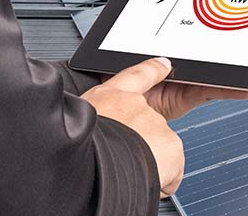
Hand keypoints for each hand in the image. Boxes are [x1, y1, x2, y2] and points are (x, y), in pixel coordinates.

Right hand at [81, 57, 182, 197]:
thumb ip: (93, 125)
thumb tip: (98, 138)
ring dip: (147, 164)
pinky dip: (163, 182)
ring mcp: (153, 122)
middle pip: (145, 126)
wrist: (91, 170)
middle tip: (120, 160)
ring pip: (158, 150)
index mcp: (106, 98)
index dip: (152, 69)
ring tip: (126, 173)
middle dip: (139, 144)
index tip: (164, 64)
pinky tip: (145, 183)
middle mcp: (132, 105)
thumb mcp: (74, 129)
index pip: (134, 77)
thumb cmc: (75, 154)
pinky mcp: (170, 143)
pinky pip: (172, 171)